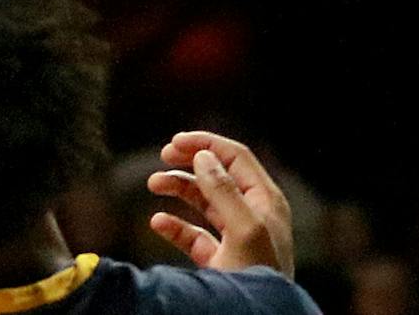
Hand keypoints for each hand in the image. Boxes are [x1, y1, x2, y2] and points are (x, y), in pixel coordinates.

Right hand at [145, 131, 295, 278]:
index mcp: (265, 201)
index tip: (175, 142)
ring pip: (203, 201)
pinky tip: (158, 222)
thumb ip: (224, 190)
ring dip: (178, 188)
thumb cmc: (258, 276)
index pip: (236, 157)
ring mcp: (235, 238)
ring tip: (154, 185)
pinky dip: (174, 226)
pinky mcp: (219, 260)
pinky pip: (193, 235)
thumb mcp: (245, 229)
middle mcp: (251, 214)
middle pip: (217, 174)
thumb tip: (204, 156)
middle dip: (189, 162)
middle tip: (163, 155)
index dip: (206, 143)